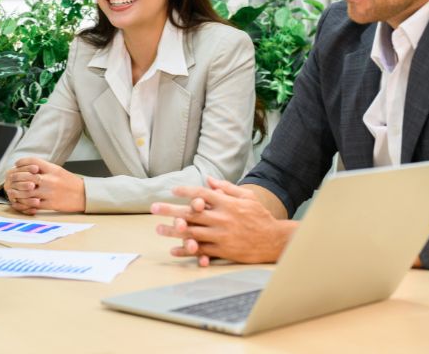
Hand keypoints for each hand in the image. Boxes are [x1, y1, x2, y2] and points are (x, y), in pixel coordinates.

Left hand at [4, 157, 84, 213]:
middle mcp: (51, 179)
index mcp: (53, 169)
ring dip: (17, 193)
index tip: (16, 164)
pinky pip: (33, 204)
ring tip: (12, 192)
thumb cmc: (70, 183)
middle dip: (16, 178)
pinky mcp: (50, 204)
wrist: (84, 195)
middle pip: (28, 177)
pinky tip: (20, 202)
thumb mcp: (59, 171)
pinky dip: (24, 204)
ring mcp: (50, 192)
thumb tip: (28, 168)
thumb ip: (45, 169)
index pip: (34, 161)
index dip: (23, 162)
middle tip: (10, 179)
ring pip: (28, 192)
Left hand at [151, 177, 296, 265]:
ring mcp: (221, 235)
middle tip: (153, 207)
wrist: (275, 240)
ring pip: (192, 232)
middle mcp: (221, 218)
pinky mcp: (223, 250)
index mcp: (226, 203)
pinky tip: (174, 249)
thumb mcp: (247, 197)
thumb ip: (226, 187)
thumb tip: (208, 178)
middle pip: (191, 213)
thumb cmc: (260, 216)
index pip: (201, 193)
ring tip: (159, 228)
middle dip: (170, 210)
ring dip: (173, 230)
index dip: (185, 191)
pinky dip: (187, 250)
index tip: (172, 190)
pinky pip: (201, 250)